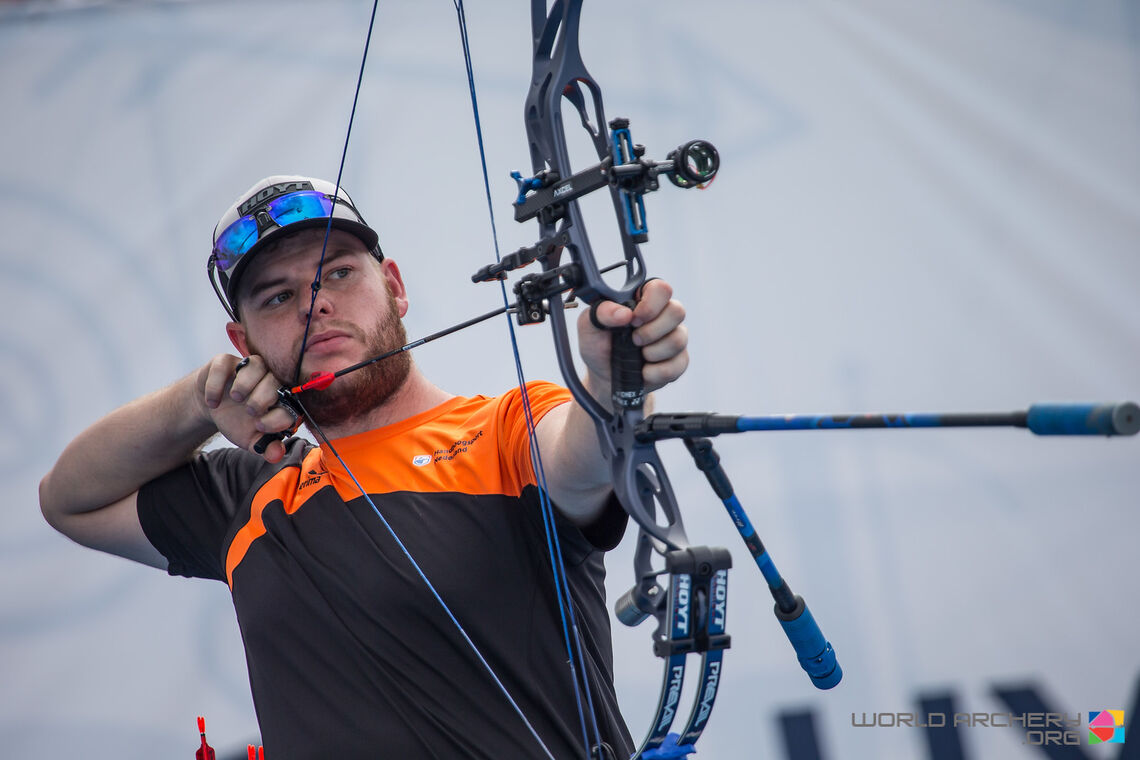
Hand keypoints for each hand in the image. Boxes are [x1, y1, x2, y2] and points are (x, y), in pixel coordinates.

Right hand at [197, 354, 295, 462]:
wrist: (213, 406)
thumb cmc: (238, 420)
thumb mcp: (252, 439)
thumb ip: (266, 447)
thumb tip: (276, 455)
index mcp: (280, 399)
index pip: (291, 403)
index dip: (279, 416)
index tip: (261, 426)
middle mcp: (269, 379)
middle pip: (275, 381)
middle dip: (263, 398)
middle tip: (250, 411)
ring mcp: (248, 367)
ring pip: (257, 364)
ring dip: (245, 384)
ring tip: (235, 399)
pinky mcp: (226, 361)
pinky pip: (225, 363)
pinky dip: (217, 383)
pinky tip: (213, 402)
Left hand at [577, 279, 688, 394]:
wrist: (604, 376)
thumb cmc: (599, 346)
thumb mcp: (589, 326)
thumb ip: (601, 313)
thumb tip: (624, 313)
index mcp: (643, 299)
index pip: (661, 288)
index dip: (650, 304)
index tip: (633, 319)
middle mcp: (663, 315)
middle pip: (677, 311)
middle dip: (651, 331)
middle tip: (633, 340)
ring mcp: (674, 337)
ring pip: (679, 339)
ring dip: (653, 352)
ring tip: (638, 356)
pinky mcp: (678, 361)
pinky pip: (678, 364)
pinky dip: (656, 372)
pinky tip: (644, 371)